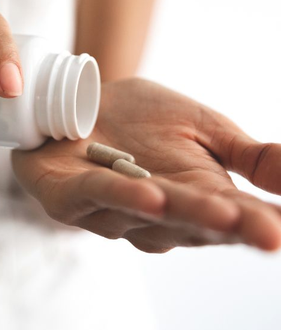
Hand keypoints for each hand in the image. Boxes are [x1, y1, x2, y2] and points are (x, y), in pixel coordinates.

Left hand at [12, 78, 280, 251]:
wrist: (85, 98)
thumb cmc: (142, 118)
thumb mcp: (203, 128)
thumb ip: (247, 156)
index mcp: (190, 198)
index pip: (230, 217)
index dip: (257, 225)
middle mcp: (153, 215)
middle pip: (192, 222)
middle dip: (227, 224)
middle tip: (269, 231)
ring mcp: (108, 209)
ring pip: (146, 216)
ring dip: (180, 213)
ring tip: (219, 211)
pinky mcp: (67, 196)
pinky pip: (95, 196)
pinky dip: (121, 196)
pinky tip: (152, 195)